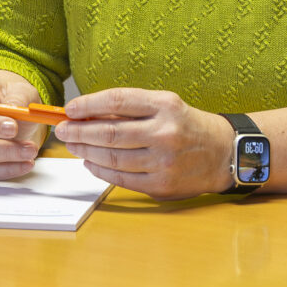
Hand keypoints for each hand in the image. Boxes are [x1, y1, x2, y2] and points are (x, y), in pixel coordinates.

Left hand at [52, 88, 231, 198]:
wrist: (224, 153)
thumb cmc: (187, 126)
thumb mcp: (165, 106)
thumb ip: (131, 109)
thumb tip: (87, 113)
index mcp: (166, 106)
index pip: (117, 101)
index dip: (88, 105)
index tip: (70, 108)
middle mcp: (165, 133)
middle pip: (110, 132)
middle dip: (79, 131)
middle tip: (62, 129)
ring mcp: (164, 162)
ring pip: (112, 157)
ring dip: (85, 151)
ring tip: (72, 145)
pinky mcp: (161, 185)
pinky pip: (121, 178)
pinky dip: (100, 170)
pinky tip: (90, 162)